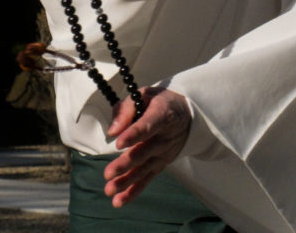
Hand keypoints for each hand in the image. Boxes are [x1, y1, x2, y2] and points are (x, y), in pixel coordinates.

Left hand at [103, 87, 191, 206]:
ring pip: (143, 169)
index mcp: (162, 115)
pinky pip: (146, 179)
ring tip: (109, 190)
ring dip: (126, 181)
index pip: (147, 126)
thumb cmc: (160, 102)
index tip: (119, 143)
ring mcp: (163, 154)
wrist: (187, 115)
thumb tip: (112, 131)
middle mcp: (164, 137)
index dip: (134, 135)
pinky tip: (119, 201)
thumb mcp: (146, 95)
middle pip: (144, 152)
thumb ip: (126, 109)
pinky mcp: (160, 164)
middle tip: (109, 173)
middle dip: (125, 164)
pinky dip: (133, 191)